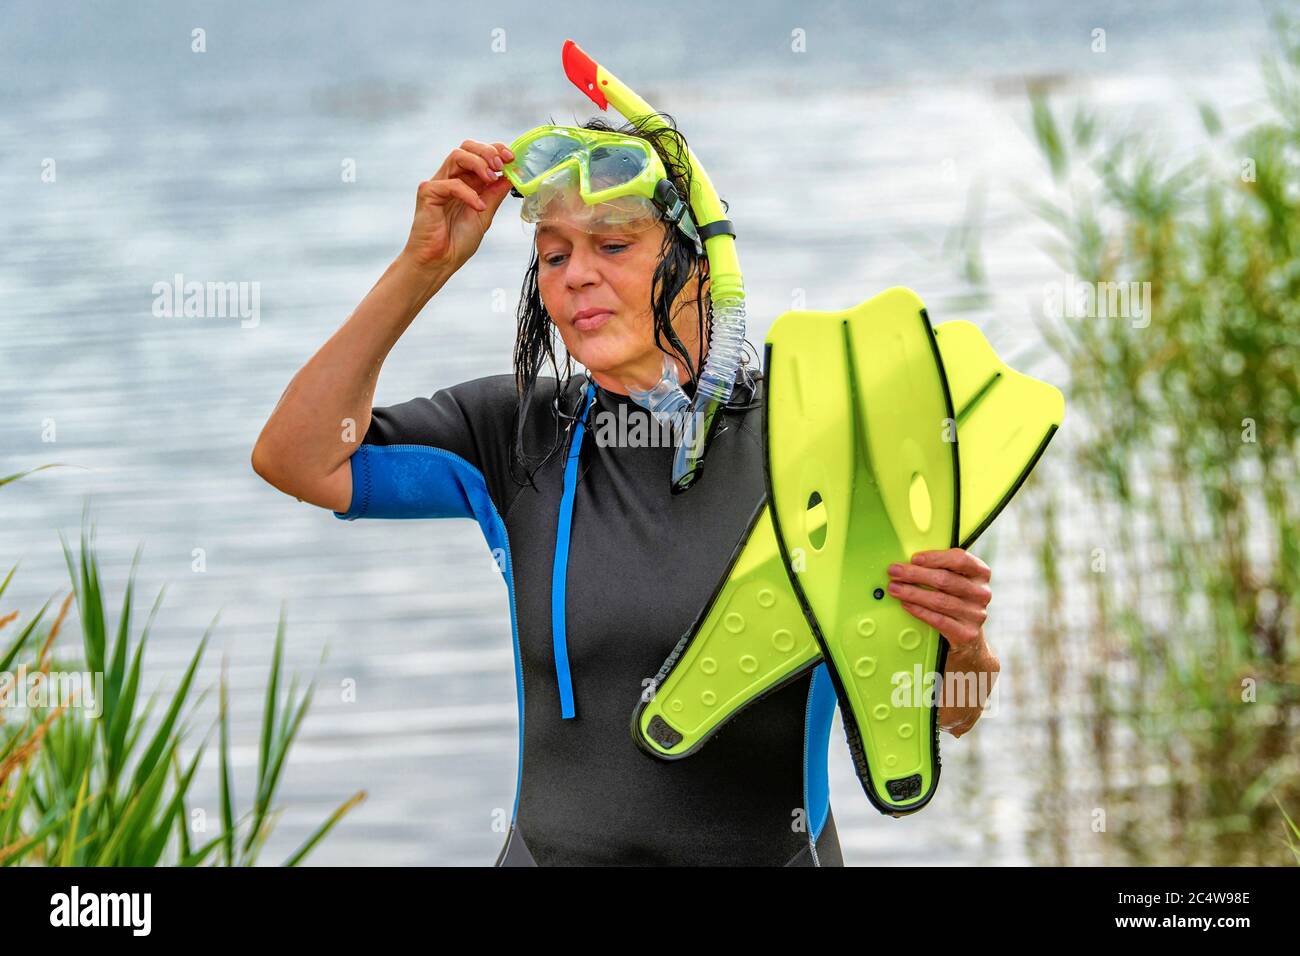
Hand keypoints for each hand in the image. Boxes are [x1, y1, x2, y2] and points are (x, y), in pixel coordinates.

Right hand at [403, 139, 514, 275]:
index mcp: (465, 181)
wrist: (438, 262)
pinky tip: (478, 207)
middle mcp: (451, 178)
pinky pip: (450, 183)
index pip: (479, 153)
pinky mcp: (427, 193)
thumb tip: (511, 176)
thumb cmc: (457, 242)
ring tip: (492, 179)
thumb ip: (495, 195)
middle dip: (488, 151)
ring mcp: (438, 184)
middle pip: (467, 147)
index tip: (512, 158)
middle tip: (502, 164)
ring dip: (479, 163)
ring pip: (457, 156)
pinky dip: (468, 193)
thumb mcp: (484, 215)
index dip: (496, 150)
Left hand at [886, 548, 997, 737]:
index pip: (960, 559)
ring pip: (940, 600)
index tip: (914, 558)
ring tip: (894, 588)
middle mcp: (982, 594)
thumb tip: (907, 560)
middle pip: (945, 580)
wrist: (969, 642)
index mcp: (981, 574)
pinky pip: (939, 620)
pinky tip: (905, 605)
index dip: (935, 557)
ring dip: (913, 592)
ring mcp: (976, 615)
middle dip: (915, 574)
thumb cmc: (954, 603)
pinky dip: (919, 611)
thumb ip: (940, 569)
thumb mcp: (954, 584)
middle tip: (894, 572)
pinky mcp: (967, 634)